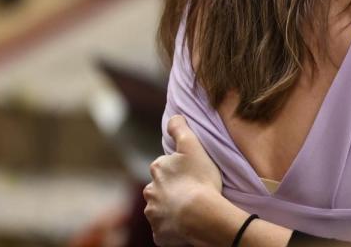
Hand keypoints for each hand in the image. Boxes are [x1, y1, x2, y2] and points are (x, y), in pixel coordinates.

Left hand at [144, 115, 228, 246]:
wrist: (200, 215)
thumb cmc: (199, 179)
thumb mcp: (193, 146)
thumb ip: (180, 129)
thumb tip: (173, 117)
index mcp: (158, 170)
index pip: (165, 167)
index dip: (179, 170)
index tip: (192, 175)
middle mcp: (150, 192)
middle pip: (160, 189)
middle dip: (171, 191)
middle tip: (193, 193)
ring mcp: (153, 214)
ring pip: (161, 209)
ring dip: (172, 209)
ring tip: (191, 210)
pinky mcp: (159, 234)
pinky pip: (165, 230)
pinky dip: (173, 228)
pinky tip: (186, 225)